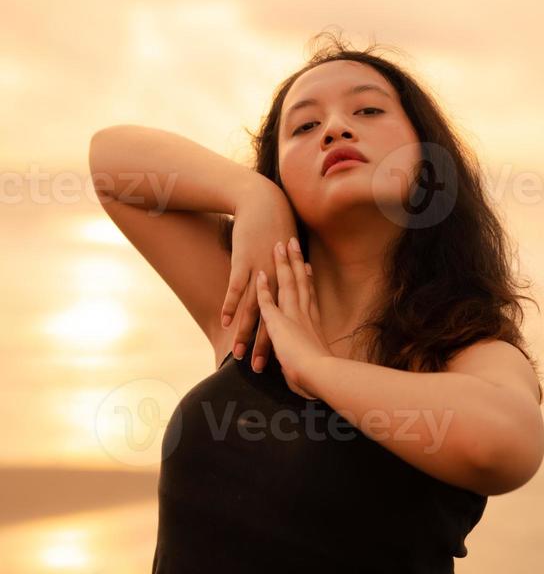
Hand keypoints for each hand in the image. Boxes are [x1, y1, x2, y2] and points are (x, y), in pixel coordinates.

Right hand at [219, 178, 298, 366]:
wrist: (264, 204)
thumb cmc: (275, 230)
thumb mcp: (284, 258)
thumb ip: (284, 280)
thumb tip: (283, 299)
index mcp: (287, 282)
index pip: (285, 319)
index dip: (281, 341)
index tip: (281, 364)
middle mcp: (276, 280)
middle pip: (270, 320)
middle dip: (264, 346)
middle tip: (259, 369)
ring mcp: (260, 271)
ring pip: (253, 309)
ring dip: (245, 333)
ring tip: (238, 354)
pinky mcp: (244, 261)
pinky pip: (236, 288)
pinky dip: (231, 305)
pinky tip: (226, 322)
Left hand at [254, 237, 333, 399]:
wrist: (320, 374)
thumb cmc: (320, 376)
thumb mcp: (315, 364)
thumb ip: (309, 361)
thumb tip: (309, 369)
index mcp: (314, 323)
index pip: (311, 296)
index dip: (308, 280)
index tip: (307, 266)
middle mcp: (305, 314)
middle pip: (300, 281)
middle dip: (296, 261)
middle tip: (293, 242)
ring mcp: (292, 316)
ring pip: (286, 283)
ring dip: (281, 264)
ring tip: (279, 245)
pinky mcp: (278, 323)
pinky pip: (267, 301)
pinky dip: (263, 288)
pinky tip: (258, 274)